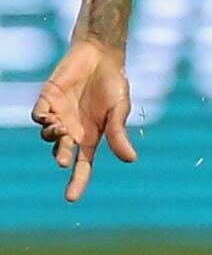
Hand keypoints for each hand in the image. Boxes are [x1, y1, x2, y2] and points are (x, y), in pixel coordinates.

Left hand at [31, 39, 137, 201]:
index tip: (71, 199)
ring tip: (60, 129)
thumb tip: (130, 160)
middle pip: (63, 152)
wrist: (100, 56)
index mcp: (91, 136)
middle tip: (63, 159)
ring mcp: (59, 115)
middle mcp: (73, 130)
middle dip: (62, 157)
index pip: (83, 165)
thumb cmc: (114, 84)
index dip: (77, 182)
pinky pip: (39, 115)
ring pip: (48, 135)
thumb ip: (119, 134)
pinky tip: (51, 118)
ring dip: (53, 137)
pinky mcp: (48, 100)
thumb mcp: (119, 111)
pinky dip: (42, 120)